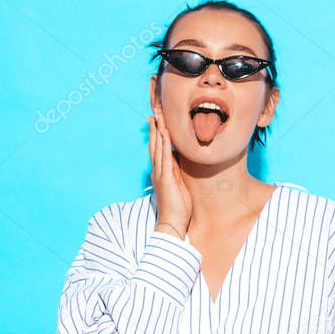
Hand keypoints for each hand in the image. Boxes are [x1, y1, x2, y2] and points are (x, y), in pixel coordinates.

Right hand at [148, 103, 191, 237]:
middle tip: (154, 110)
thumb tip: (178, 159)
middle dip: (155, 126)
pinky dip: (164, 144)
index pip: (158, 148)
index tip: (158, 119)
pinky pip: (164, 157)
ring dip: (158, 130)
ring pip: (158, 147)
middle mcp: (158, 171)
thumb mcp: (179, 185)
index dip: (157, 133)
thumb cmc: (178, 207)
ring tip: (158, 115)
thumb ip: (176, 171)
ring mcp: (160, 174)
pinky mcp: (164, 179)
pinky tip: (165, 133)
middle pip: (155, 144)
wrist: (173, 223)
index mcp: (161, 172)